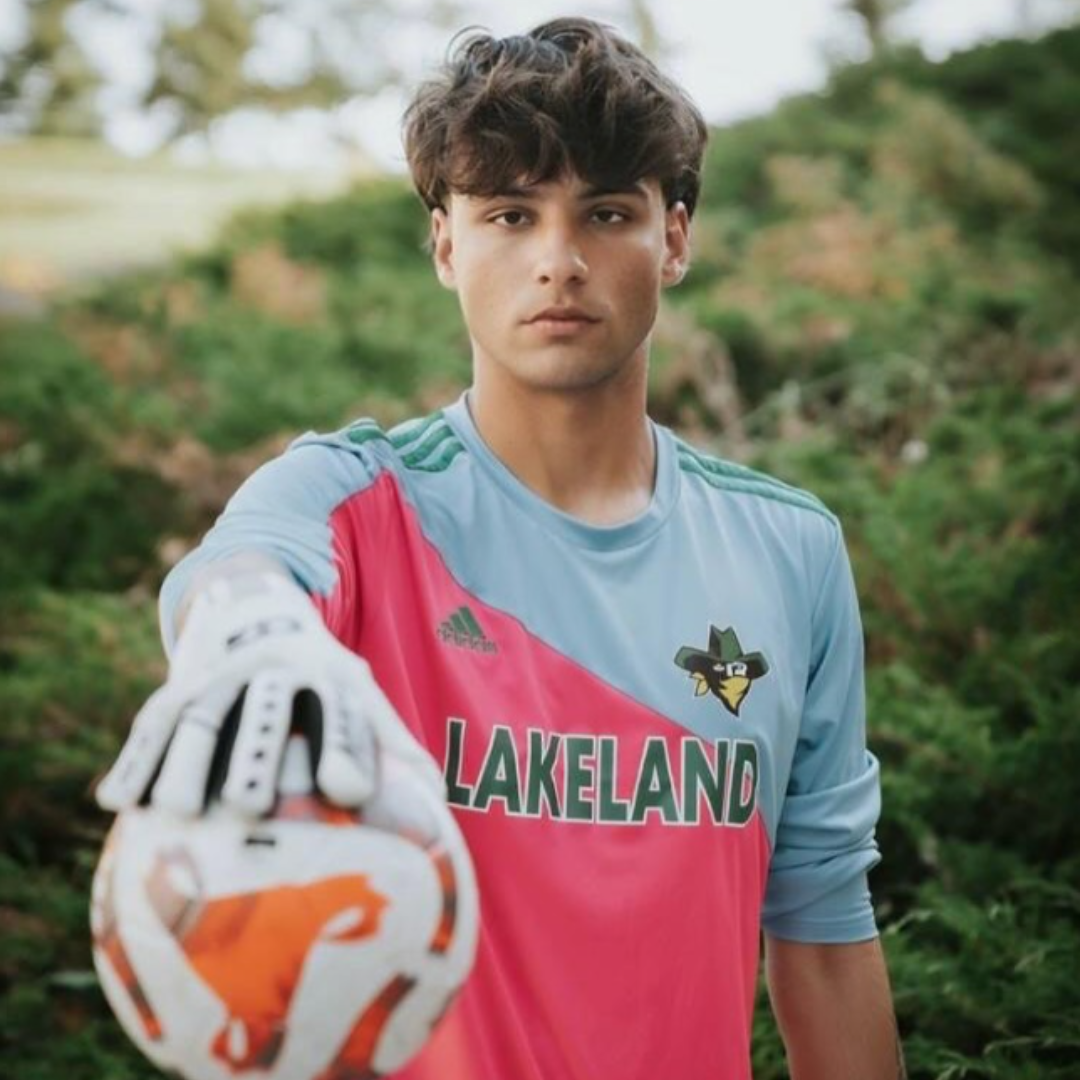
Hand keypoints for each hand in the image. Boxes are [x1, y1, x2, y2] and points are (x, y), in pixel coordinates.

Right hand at [96, 570, 443, 816]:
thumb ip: (393, 750)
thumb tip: (438, 810)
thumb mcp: (362, 700)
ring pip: (198, 713)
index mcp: (329, 674)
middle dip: (254, 748)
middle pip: (261, 706)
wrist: (256, 611)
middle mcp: (273, 667)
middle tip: (247, 804)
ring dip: (182, 759)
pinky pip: (151, 720)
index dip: (345, 744)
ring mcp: (221, 674)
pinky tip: (115, 803)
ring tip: (175, 814)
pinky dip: (134, 758)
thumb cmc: (321, 682)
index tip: (348, 791)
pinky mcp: (177, 685)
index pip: (340, 709)